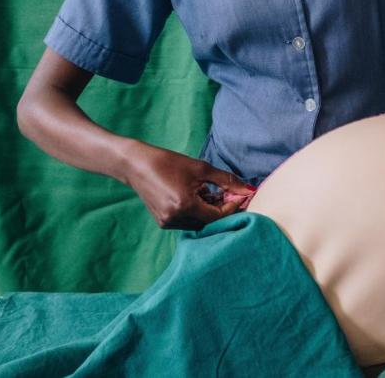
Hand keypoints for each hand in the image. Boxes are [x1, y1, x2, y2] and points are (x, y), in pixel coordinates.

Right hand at [126, 144, 255, 229]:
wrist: (135, 164)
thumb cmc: (168, 162)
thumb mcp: (200, 168)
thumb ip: (226, 181)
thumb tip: (248, 190)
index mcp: (184, 206)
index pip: (218, 216)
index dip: (232, 207)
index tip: (240, 195)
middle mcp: (175, 219)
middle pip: (209, 221)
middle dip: (222, 209)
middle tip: (228, 194)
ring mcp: (167, 223)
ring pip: (199, 223)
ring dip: (209, 211)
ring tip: (209, 192)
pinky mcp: (162, 222)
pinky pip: (187, 221)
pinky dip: (196, 212)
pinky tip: (195, 196)